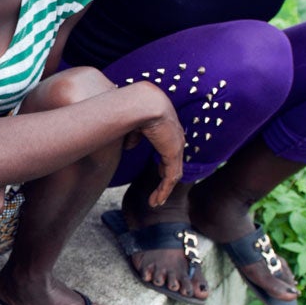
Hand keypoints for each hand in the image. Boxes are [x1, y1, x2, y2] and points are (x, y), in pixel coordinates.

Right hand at [126, 83, 186, 207]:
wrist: (144, 102)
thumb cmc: (133, 106)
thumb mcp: (132, 123)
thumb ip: (133, 134)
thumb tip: (130, 145)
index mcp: (167, 126)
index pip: (168, 149)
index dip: (163, 163)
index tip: (158, 172)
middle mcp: (175, 136)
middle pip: (172, 163)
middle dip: (165, 179)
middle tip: (158, 194)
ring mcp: (176, 145)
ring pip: (172, 174)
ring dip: (163, 190)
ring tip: (155, 202)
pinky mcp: (173, 153)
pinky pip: (170, 177)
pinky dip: (164, 190)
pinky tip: (157, 200)